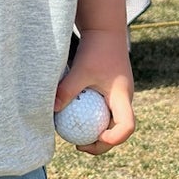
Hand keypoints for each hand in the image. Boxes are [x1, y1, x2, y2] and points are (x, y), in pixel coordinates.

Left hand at [54, 26, 133, 157]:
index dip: (114, 139)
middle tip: (79, 147)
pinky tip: (74, 118)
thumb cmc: (94, 49)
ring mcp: (120, 97)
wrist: (105, 31)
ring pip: (113, 123)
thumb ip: (67, 90)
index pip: (127, 126)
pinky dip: (93, 119)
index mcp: (123, 97)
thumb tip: (50, 110)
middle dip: (102, 144)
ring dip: (98, 133)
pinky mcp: (113, 92)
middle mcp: (125, 100)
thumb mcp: (80, 70)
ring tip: (75, 138)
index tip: (94, 138)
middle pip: (120, 131)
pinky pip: (105, 112)